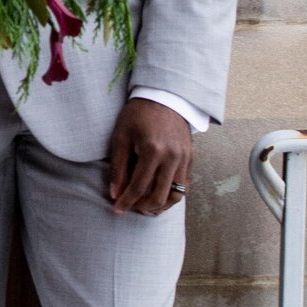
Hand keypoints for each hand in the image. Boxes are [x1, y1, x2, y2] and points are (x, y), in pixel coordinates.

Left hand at [108, 99, 192, 215]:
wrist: (163, 96)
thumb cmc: (138, 115)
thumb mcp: (121, 137)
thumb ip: (118, 168)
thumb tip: (115, 194)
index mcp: (152, 151)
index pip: (138, 187)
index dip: (126, 202)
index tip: (117, 209)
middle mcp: (172, 157)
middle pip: (159, 196)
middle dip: (143, 207)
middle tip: (132, 208)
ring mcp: (184, 158)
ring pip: (177, 195)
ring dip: (161, 205)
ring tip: (146, 207)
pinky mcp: (191, 157)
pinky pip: (184, 184)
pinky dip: (172, 194)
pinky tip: (159, 195)